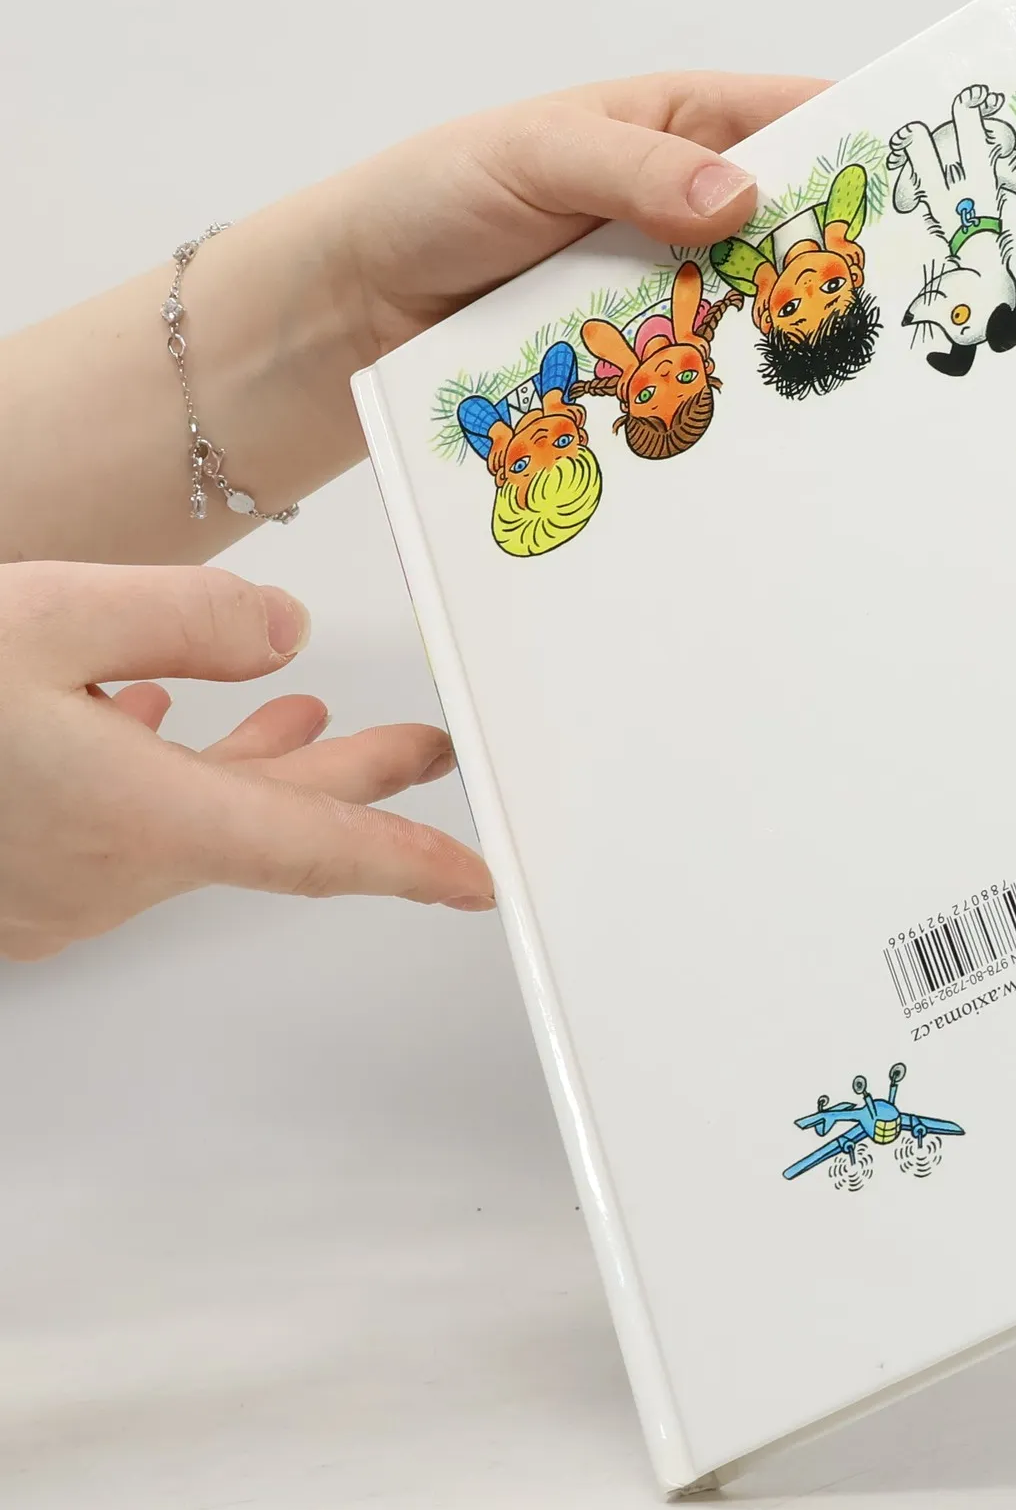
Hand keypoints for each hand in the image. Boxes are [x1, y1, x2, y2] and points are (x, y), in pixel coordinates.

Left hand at [0, 71, 828, 567]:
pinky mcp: (642, 364)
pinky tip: (769, 426)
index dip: (864, 147)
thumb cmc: (432, 199)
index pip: (797, 118)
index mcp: (677, 123)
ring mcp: (666, 290)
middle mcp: (686, 207)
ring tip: (853, 380)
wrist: (350, 313)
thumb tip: (738, 194)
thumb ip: (632, 167)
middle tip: (904, 305)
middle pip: (793, 230)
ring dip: (787, 343)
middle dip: (841, 262)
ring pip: (755, 314)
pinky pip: (705, 378)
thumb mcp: (533, 155)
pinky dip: (731, 397)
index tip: (922, 192)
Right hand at [0, 561, 491, 960]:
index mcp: (137, 820)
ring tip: (306, 717)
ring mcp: (51, 892)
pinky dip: (160, 778)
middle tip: (422, 750)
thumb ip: (182, 616)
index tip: (474, 881)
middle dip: (350, 777)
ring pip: (188, 825)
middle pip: (264, 827)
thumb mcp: (46, 618)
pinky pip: (118, 832)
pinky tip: (151, 721)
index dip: (409, 862)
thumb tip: (281, 630)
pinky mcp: (12, 885)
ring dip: (252, 769)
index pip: (315, 851)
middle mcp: (103, 876)